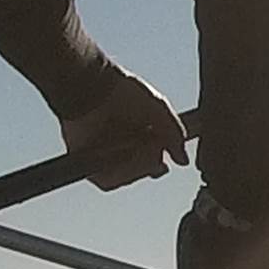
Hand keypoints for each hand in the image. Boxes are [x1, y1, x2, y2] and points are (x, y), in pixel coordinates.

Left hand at [59, 71, 189, 190]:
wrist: (93, 88)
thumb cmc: (122, 91)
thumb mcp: (158, 109)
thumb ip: (174, 133)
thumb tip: (182, 160)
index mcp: (136, 133)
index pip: (152, 160)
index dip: (157, 163)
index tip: (163, 164)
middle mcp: (119, 145)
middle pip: (141, 170)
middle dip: (148, 163)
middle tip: (150, 149)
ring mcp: (103, 154)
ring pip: (125, 177)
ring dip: (134, 166)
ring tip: (134, 145)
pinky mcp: (86, 161)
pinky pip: (105, 180)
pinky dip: (117, 172)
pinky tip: (121, 153)